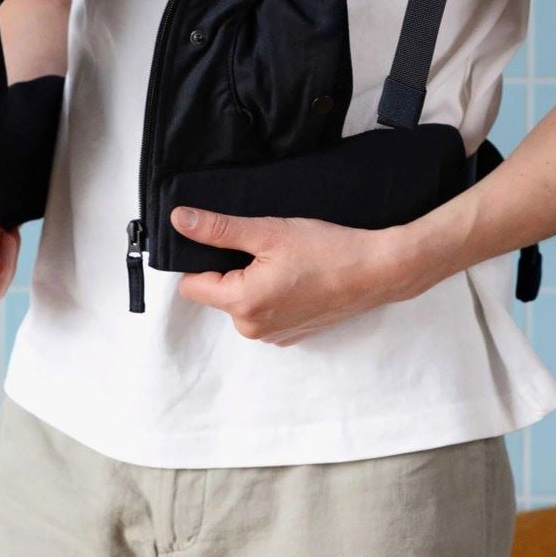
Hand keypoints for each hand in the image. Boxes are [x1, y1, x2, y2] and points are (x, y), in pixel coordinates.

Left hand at [169, 205, 427, 344]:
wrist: (376, 271)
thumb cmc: (327, 249)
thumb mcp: (268, 231)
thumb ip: (219, 229)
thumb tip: (179, 220)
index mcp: (242, 304)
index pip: (192, 285)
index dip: (203, 260)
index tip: (228, 242)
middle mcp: (252, 328)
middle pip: (217, 294)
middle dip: (231, 270)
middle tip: (265, 248)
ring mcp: (273, 336)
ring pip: (241, 302)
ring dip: (252, 282)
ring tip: (284, 262)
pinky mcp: (291, 335)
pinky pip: (264, 313)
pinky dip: (272, 295)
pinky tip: (296, 277)